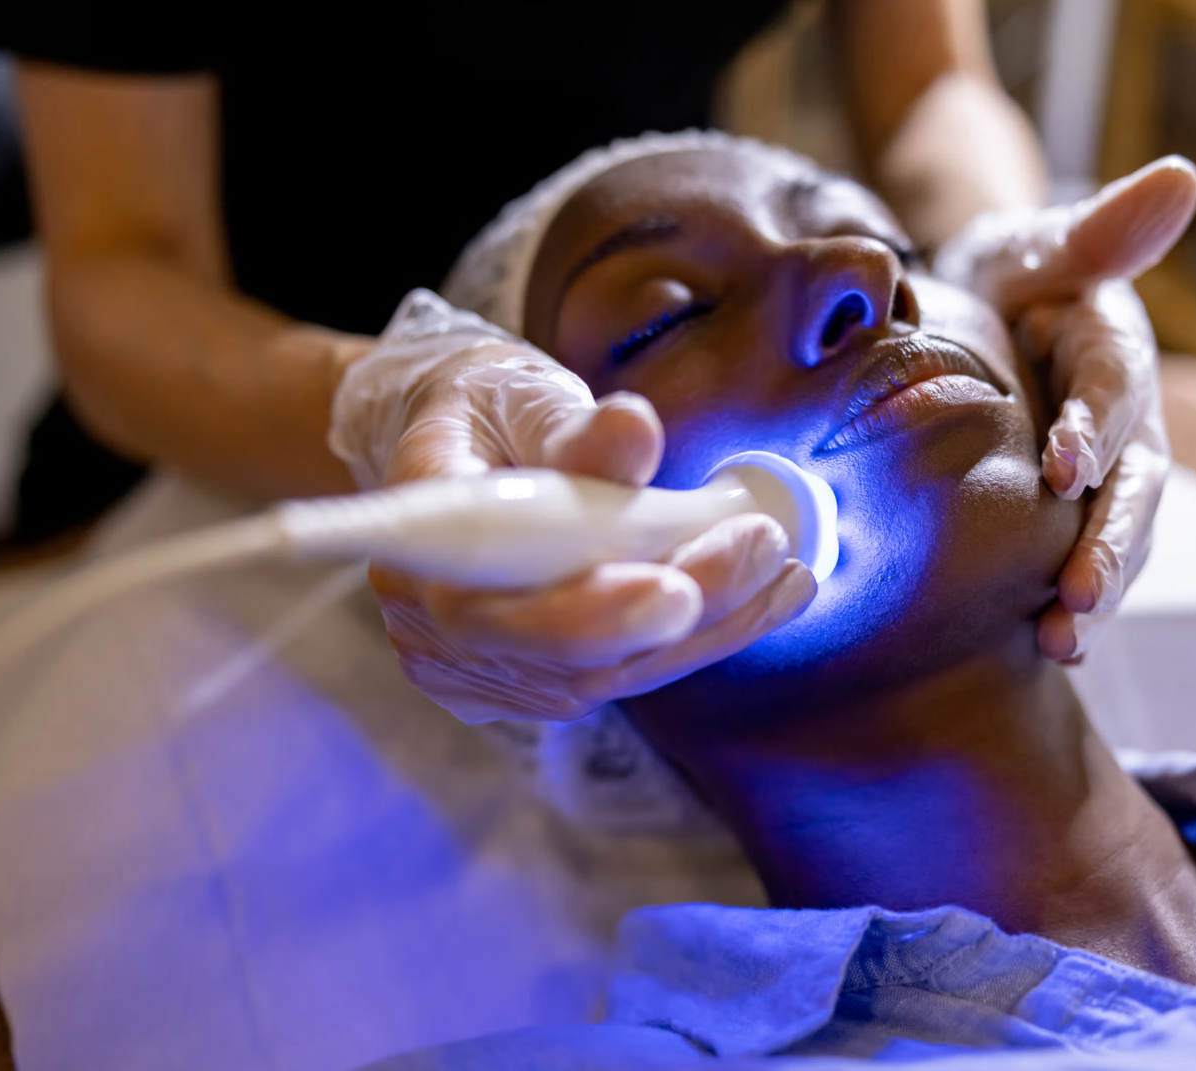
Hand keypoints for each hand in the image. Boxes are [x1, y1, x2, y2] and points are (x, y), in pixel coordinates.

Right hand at [331, 289, 815, 722]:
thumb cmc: (486, 413)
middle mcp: (432, 631)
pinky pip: (619, 675)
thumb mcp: (522, 394)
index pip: (486, 609)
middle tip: (764, 551)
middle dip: (681, 615)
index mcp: (411, 550)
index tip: (675, 589)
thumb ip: (574, 428)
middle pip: (562, 658)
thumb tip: (633, 429)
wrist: (453, 447)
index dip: (583, 614)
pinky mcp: (523, 683)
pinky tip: (761, 594)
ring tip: (783, 570)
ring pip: (604, 677)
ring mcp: (475, 670)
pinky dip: (697, 636)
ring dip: (709, 628)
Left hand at [934, 158, 1195, 660]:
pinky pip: (1087, 558)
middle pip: (1135, 488)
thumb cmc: (1018, 272)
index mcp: (1119, 351)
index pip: (1118, 389)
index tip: (1065, 468)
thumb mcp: (1047, 242)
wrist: (991, 313)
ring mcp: (1111, 473)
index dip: (1098, 426)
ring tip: (1063, 642)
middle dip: (1110, 544)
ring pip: (1121, 537)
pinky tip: (1049, 648)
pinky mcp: (1080, 511)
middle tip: (1078, 597)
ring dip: (1097, 592)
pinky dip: (1075, 603)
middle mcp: (1131, 421)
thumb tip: (1180, 176)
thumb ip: (1101, 227)